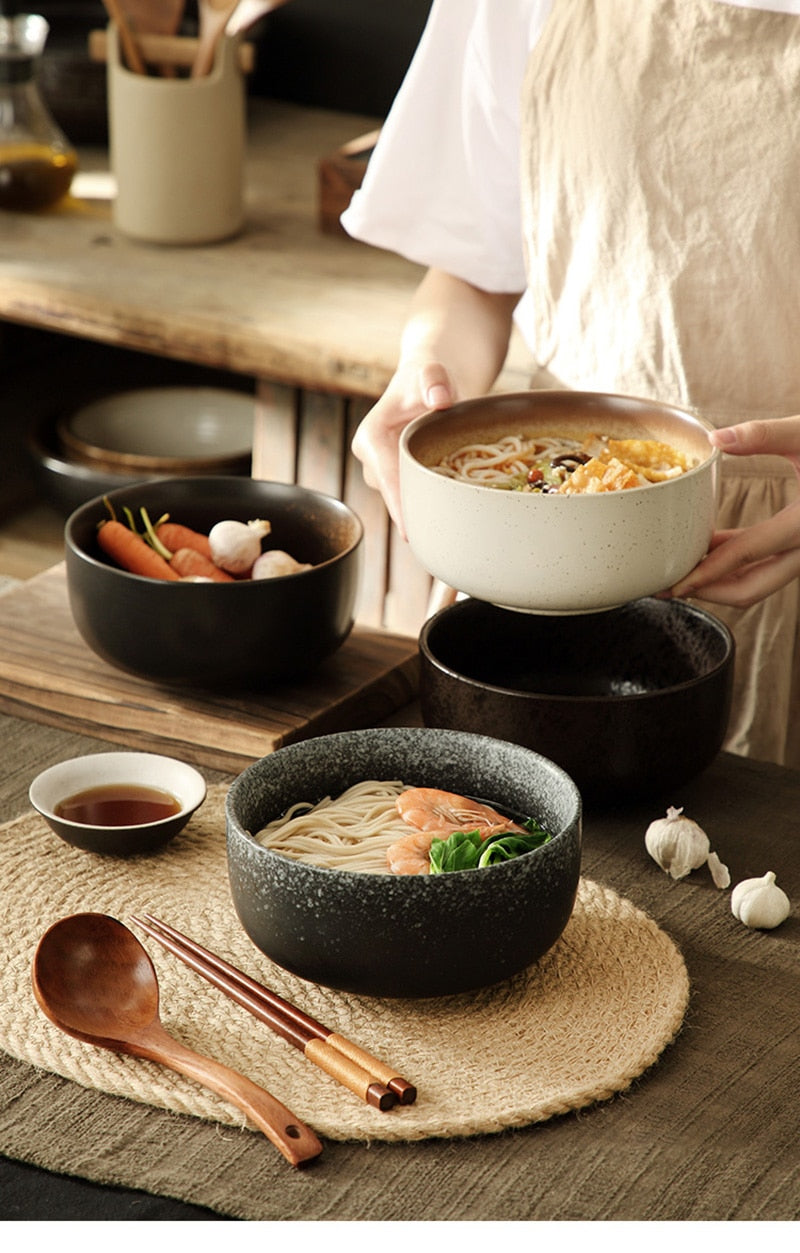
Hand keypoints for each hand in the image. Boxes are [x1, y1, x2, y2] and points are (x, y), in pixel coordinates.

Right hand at [351, 362, 455, 537]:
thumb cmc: (428, 376)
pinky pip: (413, 497)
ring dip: (426, 508)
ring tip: (451, 523)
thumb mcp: (432, 371)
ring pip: (405, 500)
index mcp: (371, 438)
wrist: (429, 382)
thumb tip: (439, 399)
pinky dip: (431, 504)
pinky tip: (451, 515)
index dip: (399, 504)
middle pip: (395, 496)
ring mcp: (384, 474)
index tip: (410, 532)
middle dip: (415, 514)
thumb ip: (434, 380)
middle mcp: (371, 461)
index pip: (387, 478)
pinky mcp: (399, 480)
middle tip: (442, 537)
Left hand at [669, 417, 799, 605]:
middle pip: (752, 589)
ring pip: (760, 582)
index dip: (706, 572)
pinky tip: (711, 546)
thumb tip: (715, 439)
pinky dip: (738, 563)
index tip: (676, 584)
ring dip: (720, 580)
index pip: (746, 555)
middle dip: (708, 593)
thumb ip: (763, 435)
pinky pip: (768, 565)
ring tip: (681, 568)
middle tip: (669, 587)